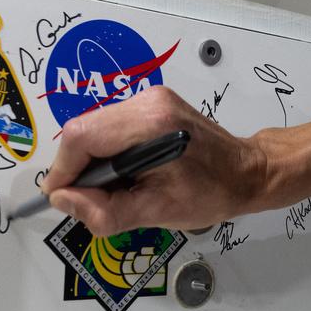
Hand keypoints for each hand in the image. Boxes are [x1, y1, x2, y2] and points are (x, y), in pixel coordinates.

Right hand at [42, 86, 268, 235]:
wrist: (246, 171)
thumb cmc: (211, 193)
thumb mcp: (155, 212)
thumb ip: (103, 211)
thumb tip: (63, 199)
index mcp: (151, 124)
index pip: (81, 138)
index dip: (64, 171)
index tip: (65, 199)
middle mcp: (148, 102)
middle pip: (84, 130)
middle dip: (79, 168)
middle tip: (95, 198)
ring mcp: (151, 98)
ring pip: (95, 127)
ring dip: (94, 160)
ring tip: (118, 187)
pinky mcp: (153, 102)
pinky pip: (111, 125)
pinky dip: (109, 150)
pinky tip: (129, 172)